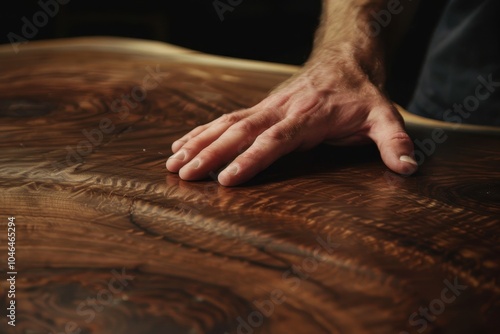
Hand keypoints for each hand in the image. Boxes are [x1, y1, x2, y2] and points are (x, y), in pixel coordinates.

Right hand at [166, 60, 417, 185]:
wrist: (344, 60)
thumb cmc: (360, 93)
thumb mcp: (383, 114)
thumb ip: (393, 141)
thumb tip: (409, 169)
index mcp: (307, 117)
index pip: (274, 140)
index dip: (251, 159)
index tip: (226, 179)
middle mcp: (279, 111)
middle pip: (239, 132)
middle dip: (210, 154)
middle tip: (183, 175)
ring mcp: (265, 107)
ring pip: (225, 124)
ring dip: (198, 143)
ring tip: (172, 163)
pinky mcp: (258, 108)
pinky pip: (224, 119)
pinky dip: (201, 132)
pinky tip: (183, 144)